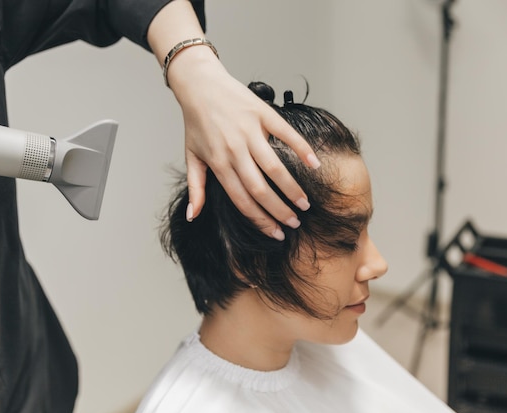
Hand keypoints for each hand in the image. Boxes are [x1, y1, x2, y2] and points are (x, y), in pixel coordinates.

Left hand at [167, 50, 319, 239]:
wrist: (199, 84)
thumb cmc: (196, 122)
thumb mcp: (191, 156)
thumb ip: (196, 188)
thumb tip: (193, 216)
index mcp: (218, 164)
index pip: (242, 200)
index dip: (260, 220)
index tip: (275, 233)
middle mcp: (235, 150)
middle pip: (260, 189)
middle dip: (279, 211)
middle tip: (294, 223)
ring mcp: (250, 132)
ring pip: (274, 167)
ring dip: (292, 189)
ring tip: (304, 204)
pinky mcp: (263, 114)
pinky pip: (286, 134)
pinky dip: (302, 149)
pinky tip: (315, 164)